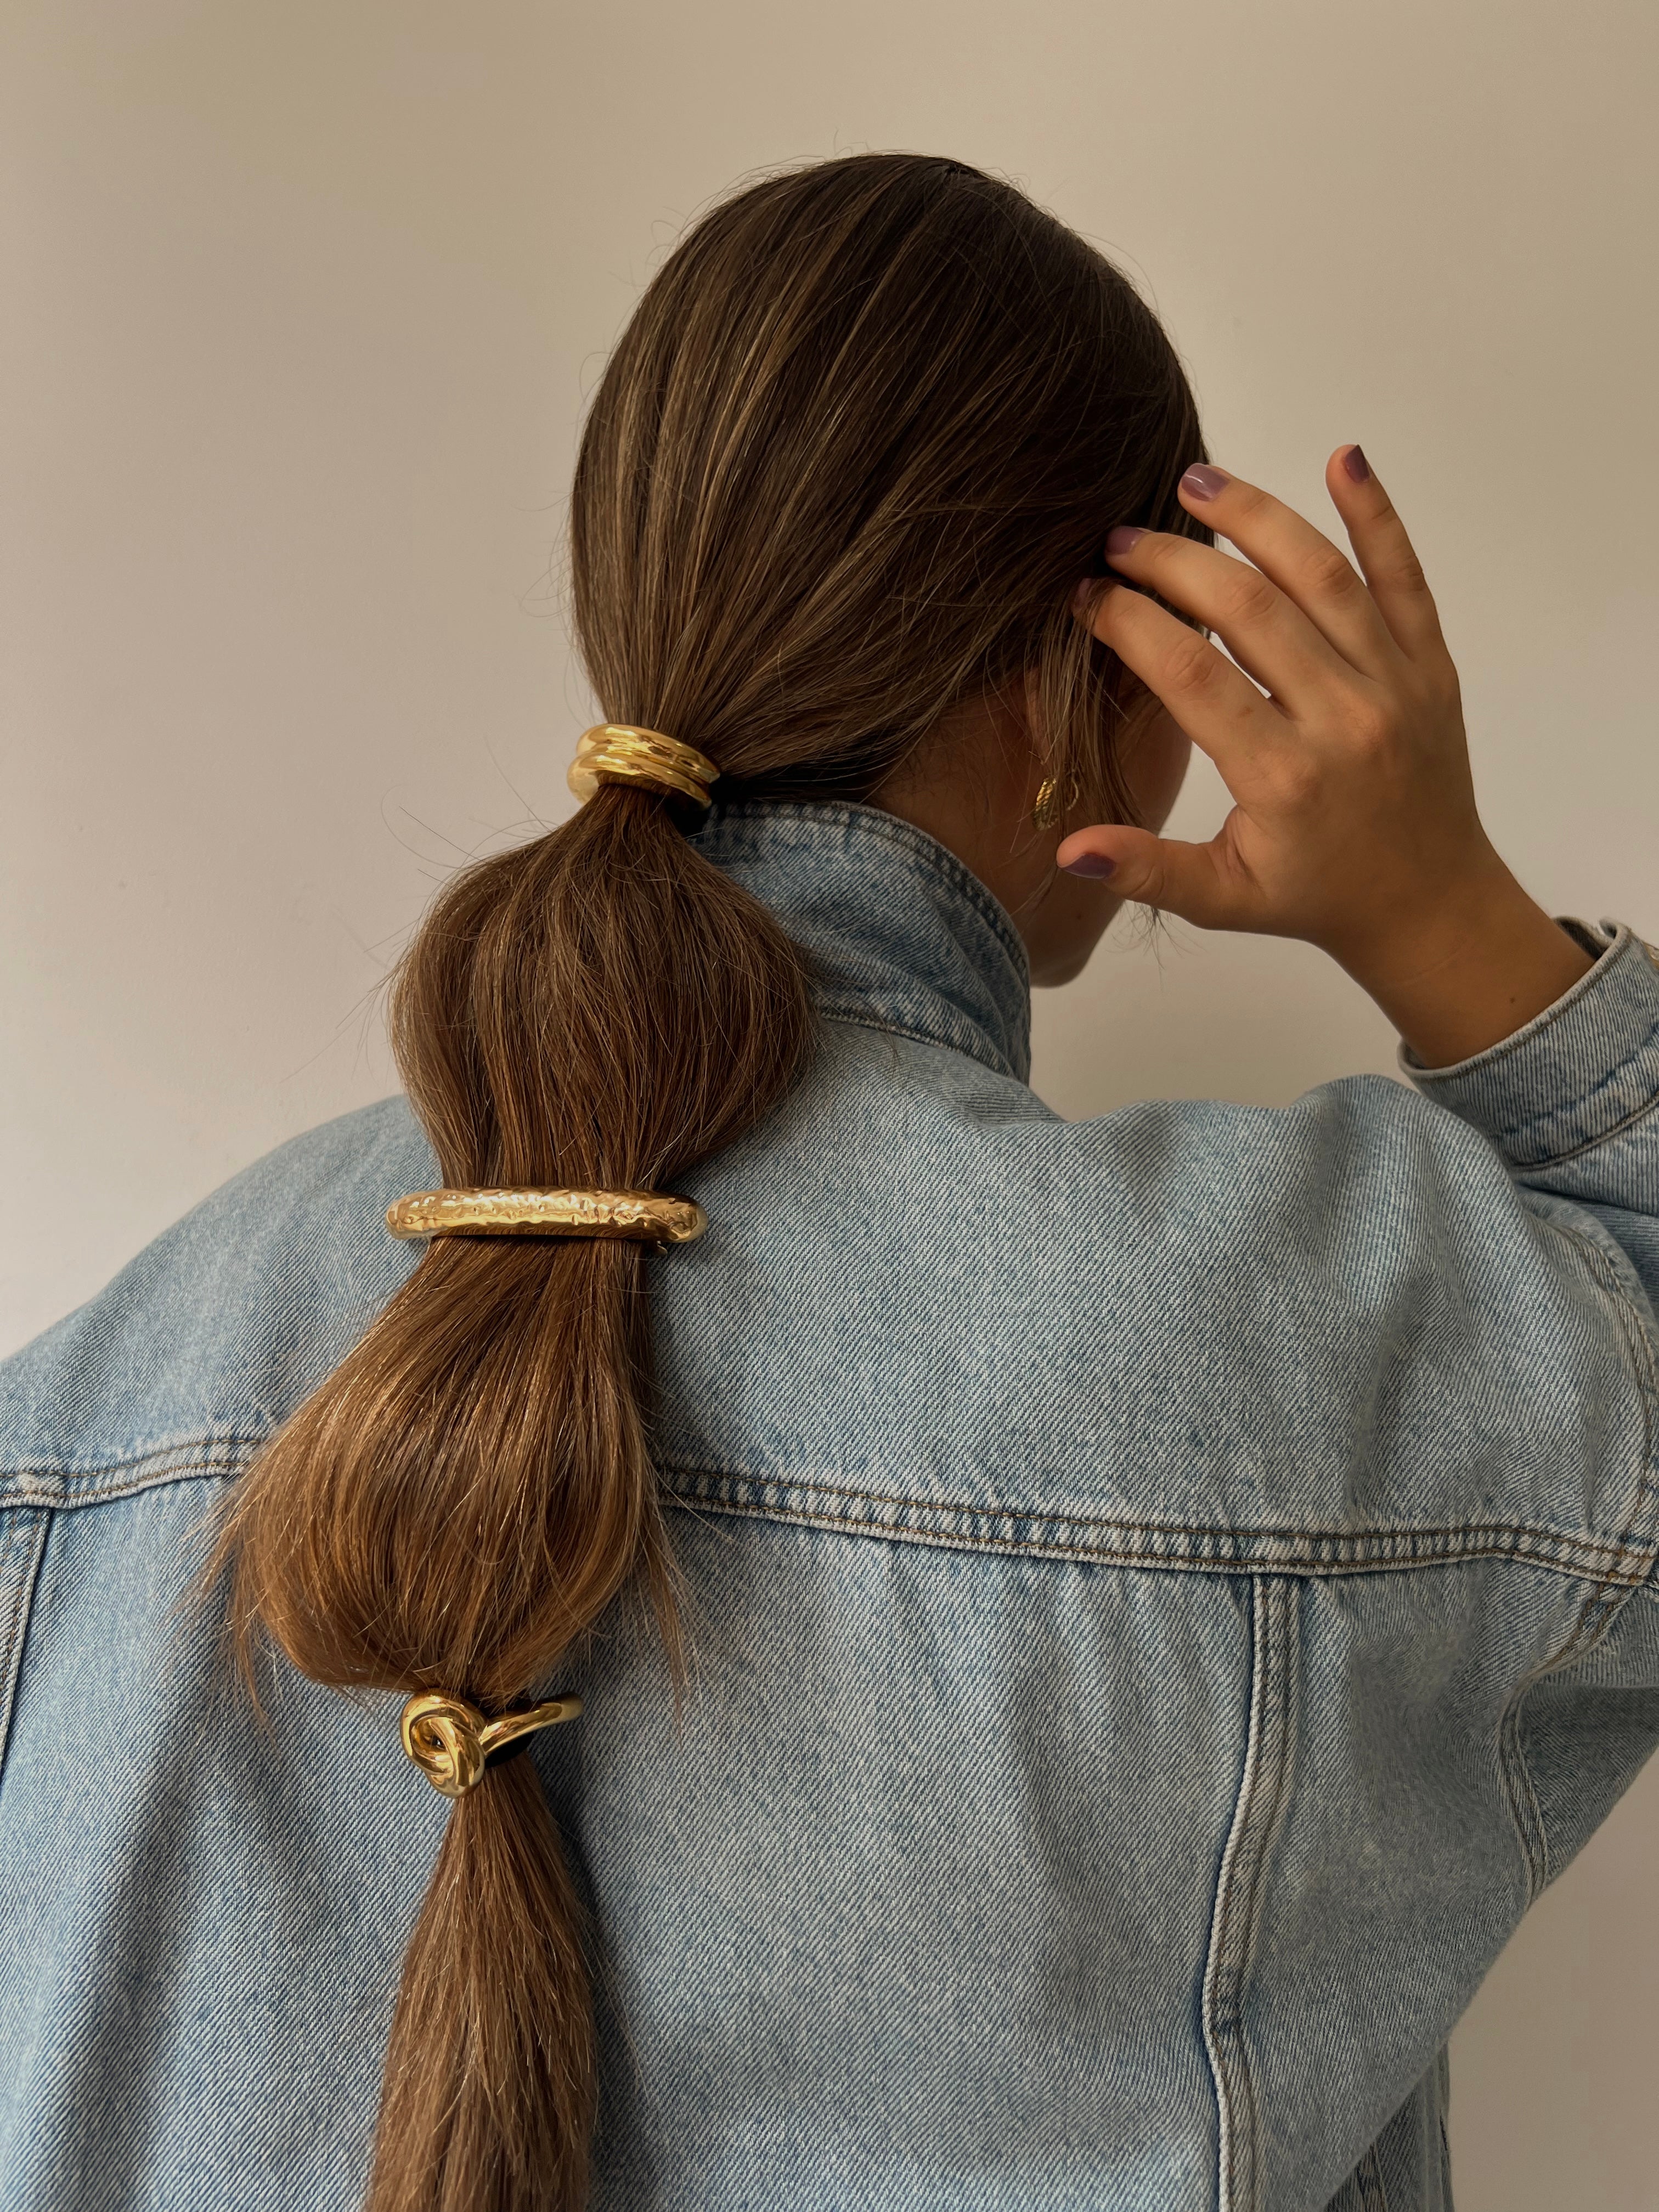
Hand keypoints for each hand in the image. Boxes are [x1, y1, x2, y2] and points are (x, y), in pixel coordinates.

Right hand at [1058, 450, 1591, 1065]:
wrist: (1431, 903)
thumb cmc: (1315, 896)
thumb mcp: (1223, 899)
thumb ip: (1146, 869)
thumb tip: (1068, 850)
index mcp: (1283, 778)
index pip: (1191, 675)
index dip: (1130, 623)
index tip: (1086, 595)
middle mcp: (1343, 719)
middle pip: (1250, 609)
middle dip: (1175, 563)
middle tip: (1121, 537)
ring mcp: (1394, 683)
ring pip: (1322, 575)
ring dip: (1257, 516)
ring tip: (1196, 482)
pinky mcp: (1431, 664)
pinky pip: (1405, 575)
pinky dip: (1377, 512)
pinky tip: (1343, 456)